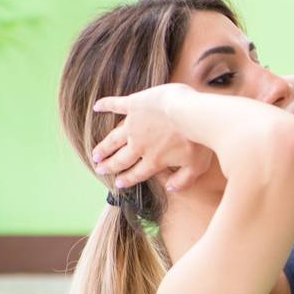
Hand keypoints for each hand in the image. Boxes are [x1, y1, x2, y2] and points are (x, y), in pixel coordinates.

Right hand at [91, 83, 213, 191]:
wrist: (193, 113)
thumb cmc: (198, 140)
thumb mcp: (196, 167)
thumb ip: (183, 181)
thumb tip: (171, 188)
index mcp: (154, 160)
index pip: (137, 173)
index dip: (127, 179)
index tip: (118, 183)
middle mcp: (140, 145)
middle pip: (121, 159)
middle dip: (109, 165)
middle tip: (99, 169)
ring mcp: (135, 125)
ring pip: (114, 139)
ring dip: (104, 146)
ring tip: (95, 153)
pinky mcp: (135, 105)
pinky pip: (116, 105)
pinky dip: (105, 105)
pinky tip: (96, 107)